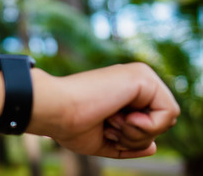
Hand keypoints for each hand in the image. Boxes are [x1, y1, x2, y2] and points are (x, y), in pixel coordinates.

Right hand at [29, 63, 179, 158]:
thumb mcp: (102, 140)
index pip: (151, 123)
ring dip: (139, 133)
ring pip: (168, 118)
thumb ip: (128, 143)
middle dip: (137, 136)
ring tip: (112, 121)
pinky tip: (123, 117)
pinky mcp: (143, 77)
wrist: (54, 111)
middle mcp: (134, 79)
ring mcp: (139, 75)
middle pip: (162, 122)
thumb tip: (153, 147)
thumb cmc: (68, 124)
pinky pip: (169, 112)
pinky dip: (147, 127)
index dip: (132, 137)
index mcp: (124, 91)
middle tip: (109, 126)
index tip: (106, 130)